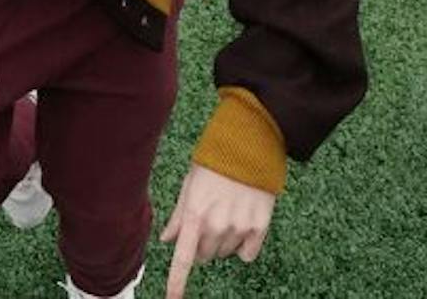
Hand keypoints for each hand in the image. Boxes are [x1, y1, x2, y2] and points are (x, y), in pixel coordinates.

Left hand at [161, 165, 276, 298]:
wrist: (251, 145)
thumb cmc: (215, 160)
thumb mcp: (190, 184)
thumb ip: (179, 216)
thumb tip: (167, 239)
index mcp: (195, 215)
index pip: (183, 258)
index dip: (176, 283)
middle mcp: (217, 226)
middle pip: (205, 256)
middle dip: (203, 243)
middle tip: (209, 218)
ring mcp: (239, 228)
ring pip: (225, 254)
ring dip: (223, 241)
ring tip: (228, 212)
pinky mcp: (260, 227)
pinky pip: (247, 254)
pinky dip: (244, 245)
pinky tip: (243, 222)